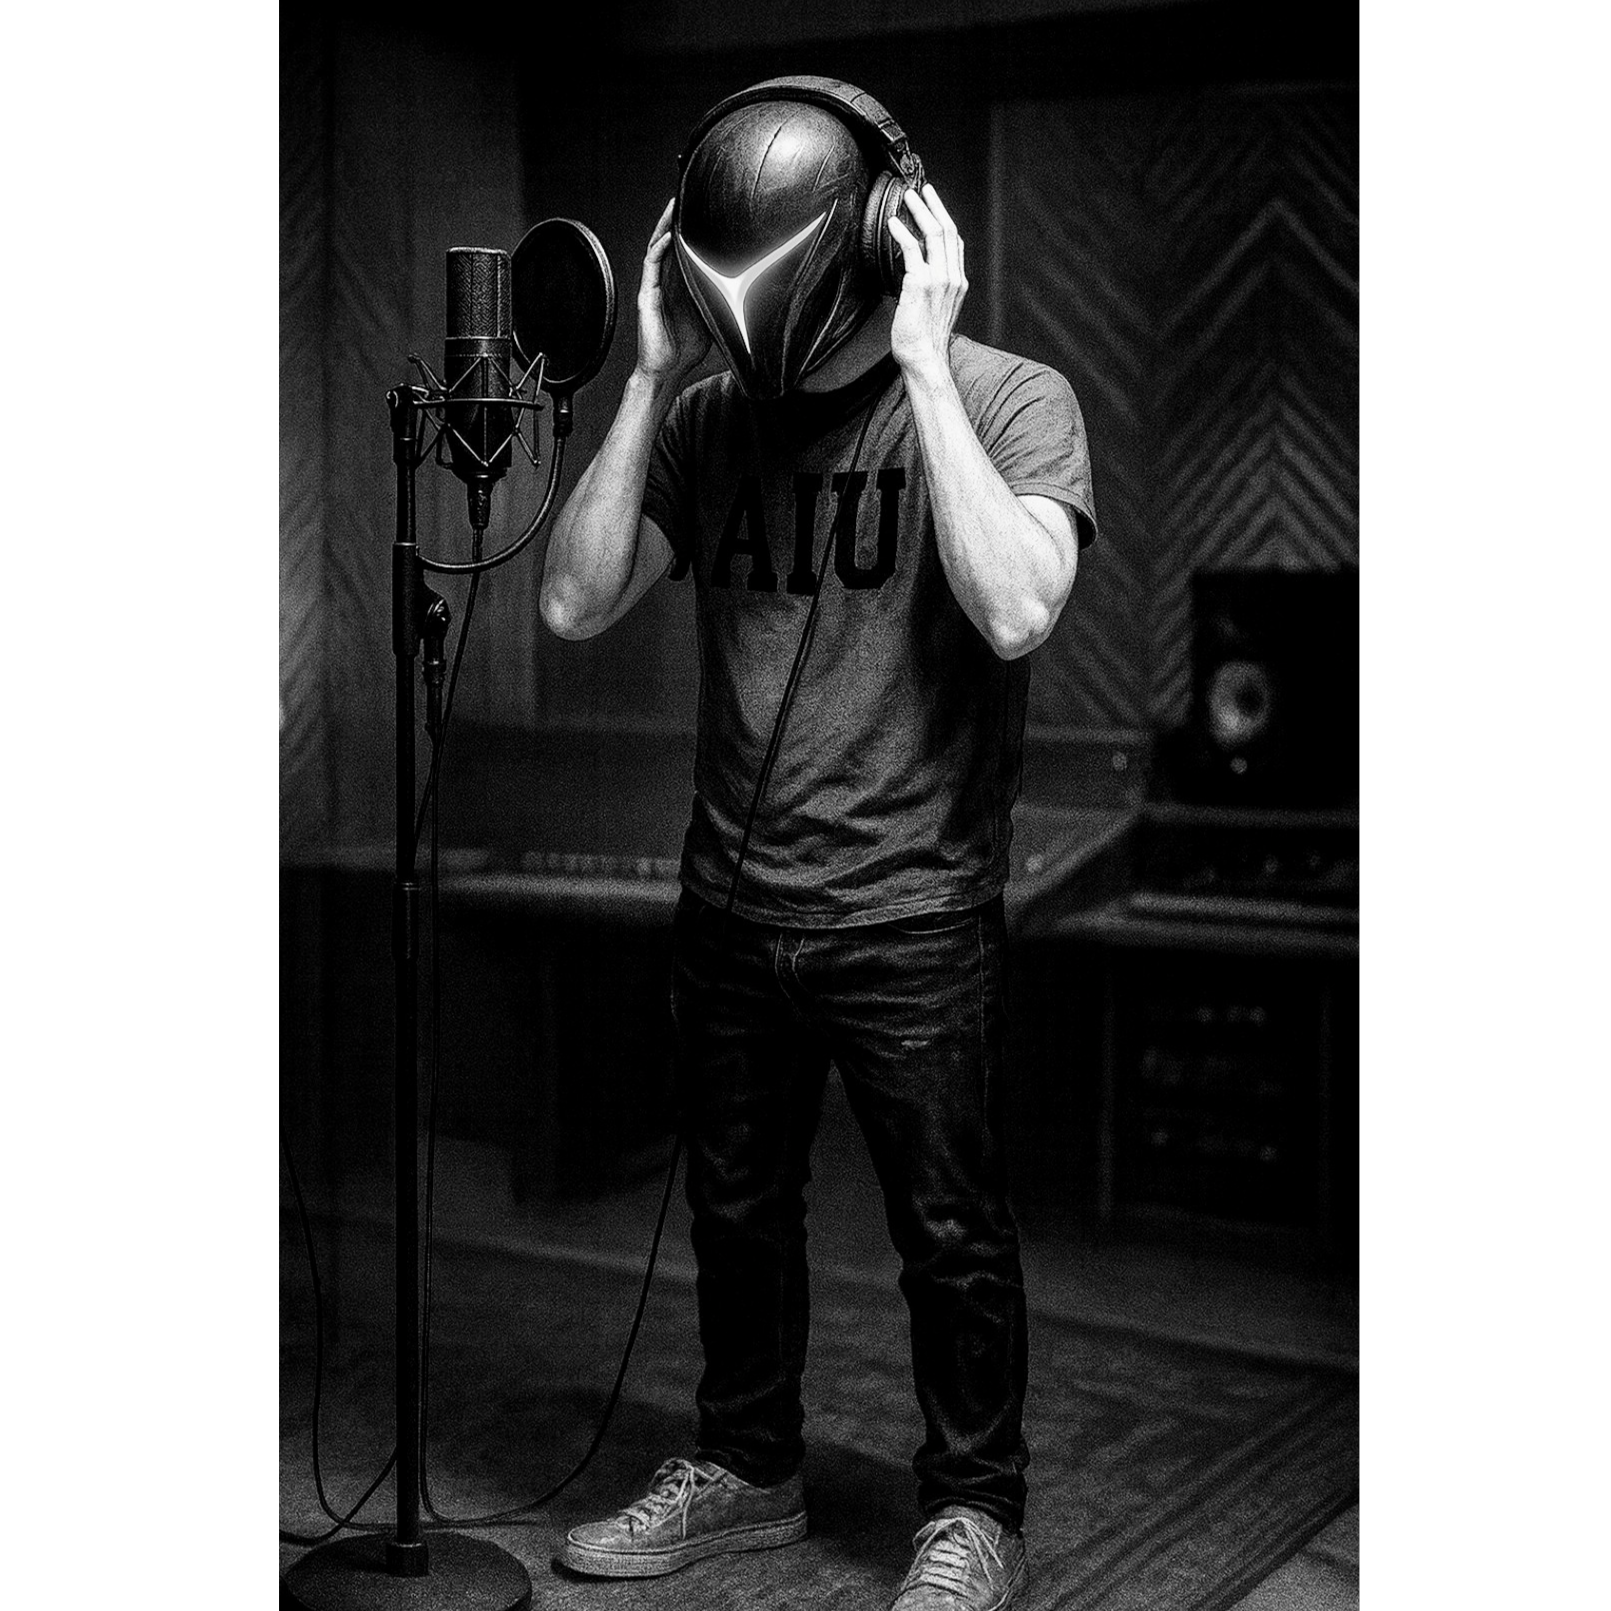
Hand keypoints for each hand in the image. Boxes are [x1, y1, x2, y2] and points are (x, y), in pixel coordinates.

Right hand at [635, 198, 710, 383]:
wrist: (668, 370)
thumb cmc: (687, 348)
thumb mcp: (713, 318)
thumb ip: (722, 300)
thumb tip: (752, 289)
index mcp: (682, 284)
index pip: (688, 249)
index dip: (695, 230)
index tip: (708, 209)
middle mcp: (667, 280)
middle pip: (671, 241)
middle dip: (678, 218)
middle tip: (689, 194)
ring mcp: (655, 285)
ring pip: (658, 246)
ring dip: (666, 225)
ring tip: (675, 204)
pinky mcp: (647, 294)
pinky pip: (651, 265)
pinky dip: (660, 248)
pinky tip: (670, 235)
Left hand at [887, 183, 966, 378]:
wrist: (924, 359)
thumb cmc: (923, 341)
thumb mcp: (932, 311)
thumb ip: (928, 291)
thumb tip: (911, 277)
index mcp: (958, 284)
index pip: (955, 243)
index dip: (944, 220)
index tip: (934, 205)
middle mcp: (953, 278)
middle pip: (948, 230)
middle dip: (934, 205)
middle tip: (921, 189)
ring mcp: (940, 279)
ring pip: (934, 233)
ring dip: (919, 210)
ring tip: (907, 197)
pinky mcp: (922, 283)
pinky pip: (912, 249)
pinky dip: (902, 232)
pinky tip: (892, 223)